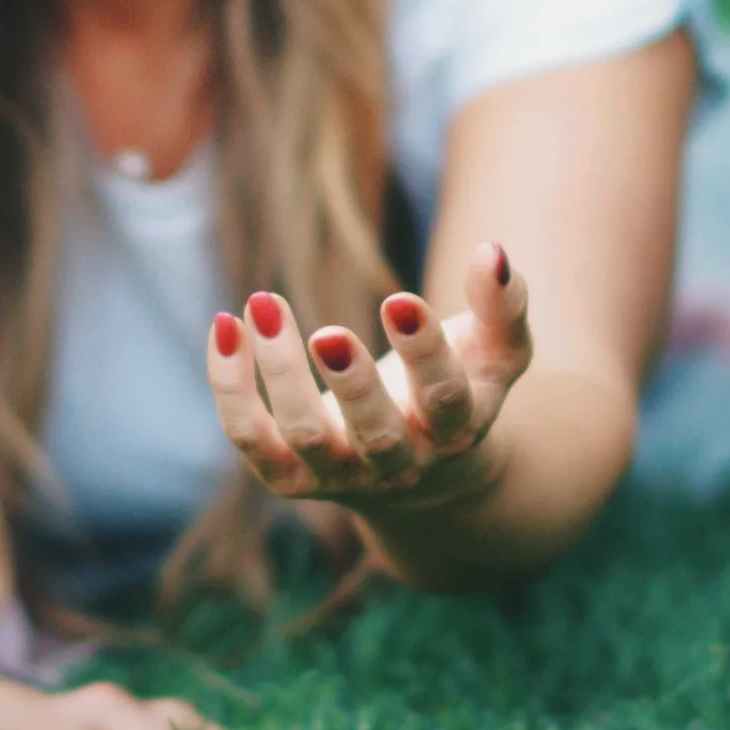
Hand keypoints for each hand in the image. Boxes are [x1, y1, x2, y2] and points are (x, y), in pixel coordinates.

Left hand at [205, 241, 532, 512]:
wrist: (426, 477)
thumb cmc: (462, 389)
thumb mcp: (495, 354)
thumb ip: (503, 306)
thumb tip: (493, 251)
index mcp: (454, 432)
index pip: (444, 399)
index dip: (424, 353)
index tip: (400, 300)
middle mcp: (398, 464)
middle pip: (375, 436)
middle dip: (352, 385)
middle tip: (327, 333)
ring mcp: (340, 475)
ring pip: (305, 436)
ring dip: (279, 374)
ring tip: (262, 302)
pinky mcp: (288, 476)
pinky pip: (250, 437)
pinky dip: (231, 387)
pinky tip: (225, 325)